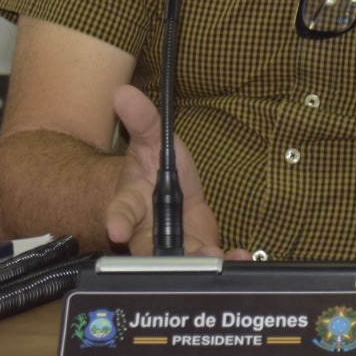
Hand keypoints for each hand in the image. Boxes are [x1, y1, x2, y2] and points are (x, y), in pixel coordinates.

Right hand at [104, 85, 238, 256]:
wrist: (167, 194)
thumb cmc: (153, 168)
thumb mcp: (152, 139)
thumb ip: (142, 119)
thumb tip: (123, 92)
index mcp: (130, 204)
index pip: (121, 211)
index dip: (117, 220)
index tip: (117, 229)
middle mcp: (146, 233)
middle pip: (148, 249)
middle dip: (161, 256)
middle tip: (178, 257)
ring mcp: (172, 247)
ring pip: (180, 261)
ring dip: (197, 261)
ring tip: (214, 256)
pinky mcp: (197, 252)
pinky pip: (208, 262)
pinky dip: (225, 261)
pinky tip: (238, 256)